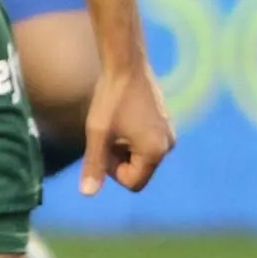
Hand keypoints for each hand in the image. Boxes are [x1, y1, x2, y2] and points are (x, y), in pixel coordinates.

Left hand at [80, 60, 174, 196]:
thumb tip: (87, 193)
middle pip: (138, 171)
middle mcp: (168, 146)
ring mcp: (169, 133)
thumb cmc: (111, 99)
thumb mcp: (98, 134)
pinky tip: (124, 117)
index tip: (105, 145)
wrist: (126, 64)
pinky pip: (146, 144)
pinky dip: (132, 138)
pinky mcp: (165, 123)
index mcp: (155, 152)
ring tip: (115, 125)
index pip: (132, 183)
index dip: (112, 170)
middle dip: (119, 159)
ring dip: (124, 148)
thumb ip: (94, 165)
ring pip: (140, 157)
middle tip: (108, 134)